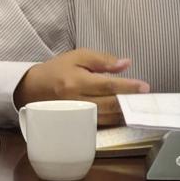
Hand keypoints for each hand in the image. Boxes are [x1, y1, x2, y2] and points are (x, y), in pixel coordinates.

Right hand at [15, 49, 150, 125]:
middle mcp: (76, 100)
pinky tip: (123, 114)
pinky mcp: (75, 123)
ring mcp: (75, 115)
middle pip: (109, 104)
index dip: (127, 87)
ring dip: (124, 113)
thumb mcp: (79, 56)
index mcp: (77, 81)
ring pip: (105, 118)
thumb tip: (126, 64)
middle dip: (129, 102)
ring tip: (138, 106)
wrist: (33, 88)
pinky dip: (113, 120)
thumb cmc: (58, 69)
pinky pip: (98, 124)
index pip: (107, 85)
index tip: (144, 87)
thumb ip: (103, 60)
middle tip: (146, 98)